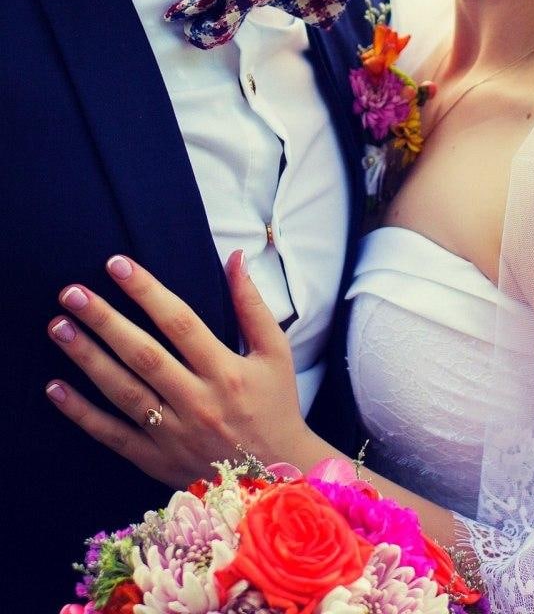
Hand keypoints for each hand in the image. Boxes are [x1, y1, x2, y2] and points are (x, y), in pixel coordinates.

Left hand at [45, 251, 323, 486]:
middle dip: (105, 320)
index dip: (147, 291)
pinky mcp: (156, 461)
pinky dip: (82, 414)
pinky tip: (54, 388)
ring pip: (123, 392)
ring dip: (87, 359)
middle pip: (143, 355)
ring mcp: (173, 434)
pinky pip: (113, 435)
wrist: (276, 479)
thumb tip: (236, 257)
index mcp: (226, 371)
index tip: (116, 264)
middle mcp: (198, 402)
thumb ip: (252, 305)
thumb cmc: (276, 406)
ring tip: (59, 327)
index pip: (180, 322)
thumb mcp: (276, 353)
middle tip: (71, 293)